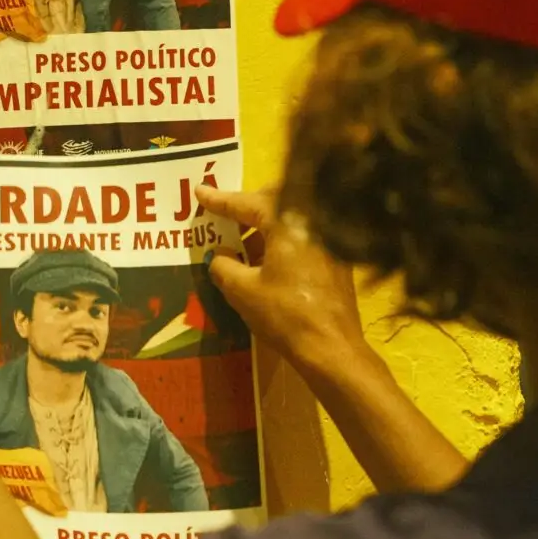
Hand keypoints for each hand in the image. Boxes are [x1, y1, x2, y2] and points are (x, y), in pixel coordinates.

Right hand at [197, 186, 370, 384]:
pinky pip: (304, 236)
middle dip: (245, 209)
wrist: (331, 347)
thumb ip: (223, 265)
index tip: (199, 191)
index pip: (247, 203)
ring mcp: (329, 238)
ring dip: (263, 228)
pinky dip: (281, 241)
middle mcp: (313, 220)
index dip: (220, 200)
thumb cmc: (284, 315)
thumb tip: (217, 255)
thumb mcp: (242, 290)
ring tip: (238, 247)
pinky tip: (266, 262)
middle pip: (273, 203)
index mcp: (288, 220)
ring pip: (289, 220)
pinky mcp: (338, 257)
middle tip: (222, 216)